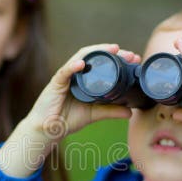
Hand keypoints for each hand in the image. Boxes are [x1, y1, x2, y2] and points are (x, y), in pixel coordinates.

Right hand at [0, 44, 139, 176]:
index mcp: (84, 78)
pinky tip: (81, 64)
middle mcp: (75, 74)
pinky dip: (73, 67)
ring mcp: (65, 77)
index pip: (101, 62)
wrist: (48, 131)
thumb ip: (110, 111)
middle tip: (129, 54)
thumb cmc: (66, 119)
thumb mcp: (93, 114)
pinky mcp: (55, 84)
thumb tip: (130, 112)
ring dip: (97, 52)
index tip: (134, 60)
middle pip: (93, 56)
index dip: (117, 58)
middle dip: (111, 52)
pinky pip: (64, 72)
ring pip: (80, 57)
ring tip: (112, 50)